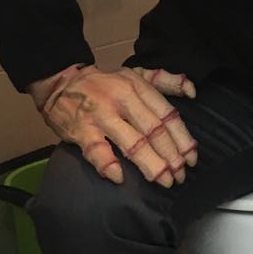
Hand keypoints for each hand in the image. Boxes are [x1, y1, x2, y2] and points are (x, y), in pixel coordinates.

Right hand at [28, 64, 197, 186]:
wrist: (60, 81)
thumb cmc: (104, 82)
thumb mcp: (135, 73)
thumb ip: (165, 80)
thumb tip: (192, 90)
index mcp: (138, 87)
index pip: (166, 115)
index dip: (182, 138)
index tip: (191, 158)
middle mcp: (122, 99)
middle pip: (153, 131)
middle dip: (171, 156)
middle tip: (180, 176)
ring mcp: (101, 115)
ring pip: (131, 143)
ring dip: (150, 164)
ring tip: (163, 180)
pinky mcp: (81, 130)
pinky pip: (96, 150)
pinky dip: (107, 164)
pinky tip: (120, 177)